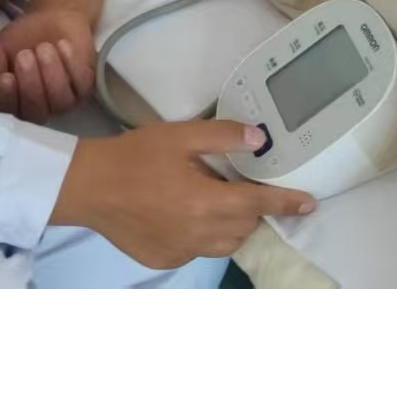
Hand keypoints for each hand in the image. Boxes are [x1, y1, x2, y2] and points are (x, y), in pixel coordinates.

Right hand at [0, 5, 96, 121]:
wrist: (52, 16)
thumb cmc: (21, 37)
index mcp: (12, 103)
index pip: (6, 115)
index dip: (7, 99)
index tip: (6, 77)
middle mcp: (37, 108)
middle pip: (35, 113)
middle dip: (30, 84)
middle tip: (25, 54)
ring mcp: (63, 101)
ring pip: (60, 102)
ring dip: (51, 74)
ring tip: (44, 47)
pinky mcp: (84, 87)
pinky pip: (81, 84)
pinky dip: (71, 64)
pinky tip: (62, 45)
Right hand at [52, 121, 316, 267]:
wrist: (87, 186)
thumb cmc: (134, 156)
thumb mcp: (180, 136)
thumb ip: (223, 137)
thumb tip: (260, 140)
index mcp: (206, 202)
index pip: (259, 205)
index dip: (286, 203)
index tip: (309, 203)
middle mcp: (198, 234)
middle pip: (244, 227)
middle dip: (251, 208)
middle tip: (239, 185)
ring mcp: (181, 252)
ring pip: (225, 244)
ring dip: (231, 226)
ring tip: (215, 200)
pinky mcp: (165, 260)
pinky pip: (198, 251)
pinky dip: (203, 235)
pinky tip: (184, 213)